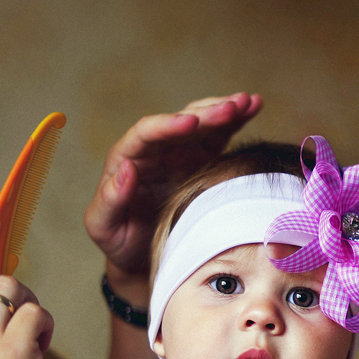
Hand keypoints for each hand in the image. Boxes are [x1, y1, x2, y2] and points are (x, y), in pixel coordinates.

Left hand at [84, 93, 262, 278]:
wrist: (141, 256)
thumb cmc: (119, 241)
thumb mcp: (104, 225)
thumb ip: (110, 199)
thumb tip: (127, 169)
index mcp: (127, 158)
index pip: (147, 133)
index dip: (169, 125)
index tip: (191, 122)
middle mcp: (155, 150)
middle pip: (181, 122)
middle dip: (207, 113)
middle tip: (232, 108)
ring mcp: (180, 153)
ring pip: (203, 123)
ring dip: (226, 110)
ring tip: (249, 102)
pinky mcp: (201, 160)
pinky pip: (219, 135)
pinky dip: (236, 121)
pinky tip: (254, 106)